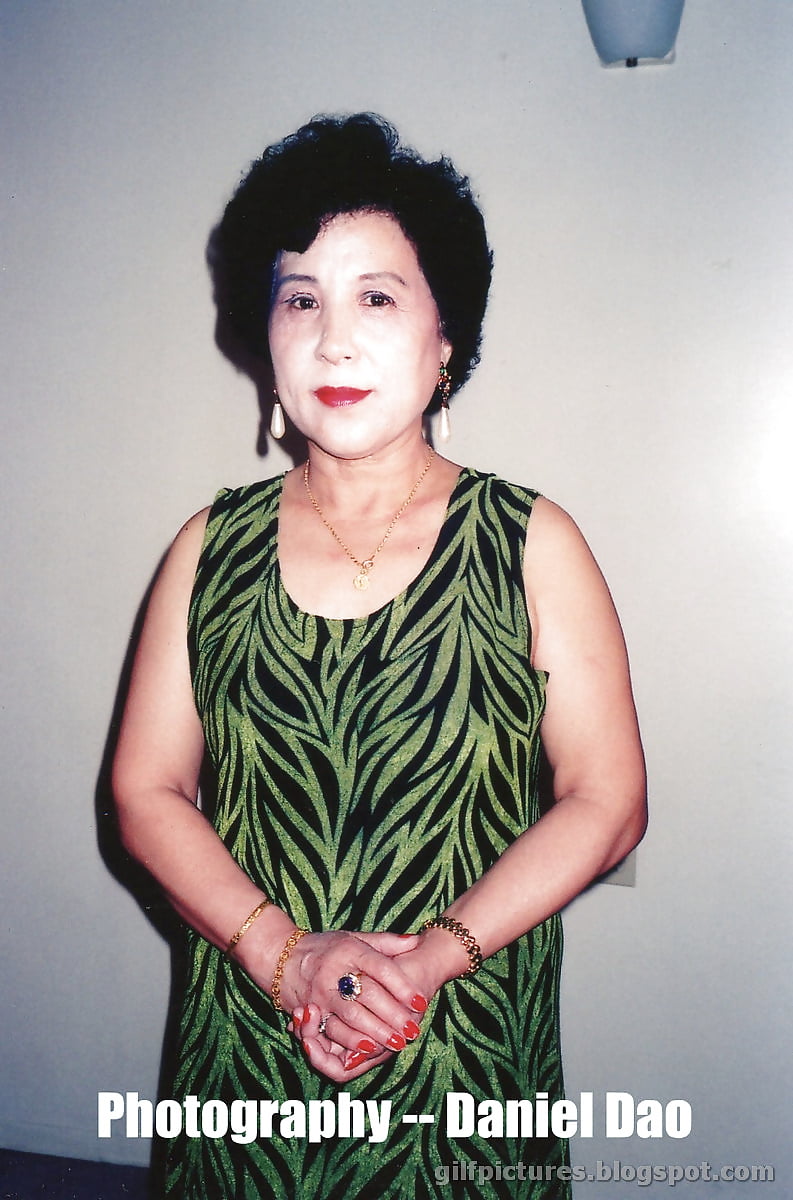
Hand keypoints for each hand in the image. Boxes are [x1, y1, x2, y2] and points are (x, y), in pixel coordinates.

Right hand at [279, 929, 427, 1068]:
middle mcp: (334, 970)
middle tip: (413, 1029)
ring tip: (397, 1042)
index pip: (381, 968)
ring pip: (352, 1015)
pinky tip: (368, 1049)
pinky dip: (350, 1041)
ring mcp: (320, 992)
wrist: (282, 958)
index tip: (420, 1000)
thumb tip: (416, 941)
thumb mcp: (354, 937)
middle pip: (369, 994)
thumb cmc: (326, 948)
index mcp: (349, 949)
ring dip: (376, 1031)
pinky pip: (331, 1030)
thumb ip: (386, 942)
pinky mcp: (309, 1011)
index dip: (402, 985)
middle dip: (393, 1014)